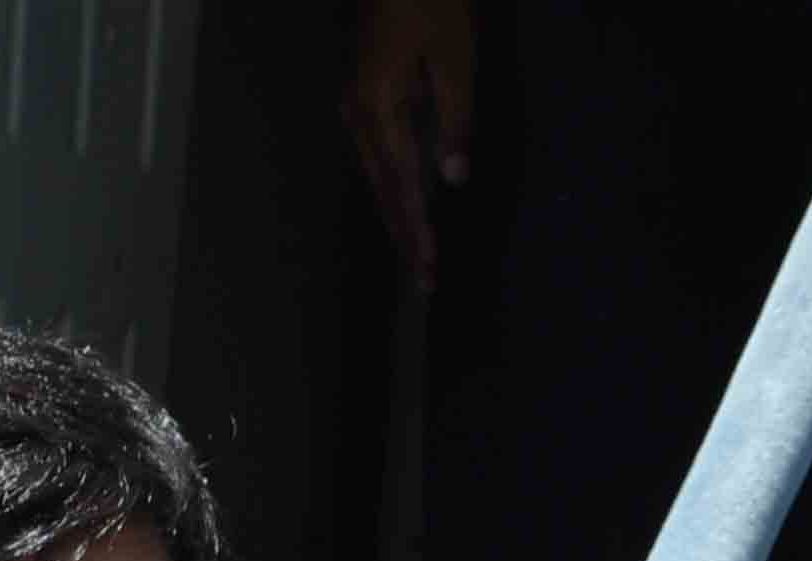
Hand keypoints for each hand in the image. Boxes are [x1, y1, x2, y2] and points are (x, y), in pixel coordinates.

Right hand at [345, 0, 476, 292]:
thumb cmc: (429, 4)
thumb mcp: (454, 61)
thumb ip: (454, 122)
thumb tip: (452, 179)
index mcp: (378, 106)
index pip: (401, 183)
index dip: (415, 228)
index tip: (428, 267)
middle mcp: (358, 113)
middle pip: (383, 188)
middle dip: (405, 235)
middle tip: (424, 281)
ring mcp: (356, 105)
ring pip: (377, 176)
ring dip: (398, 217)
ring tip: (417, 258)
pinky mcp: (365, 99)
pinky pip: (378, 156)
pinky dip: (394, 190)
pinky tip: (407, 212)